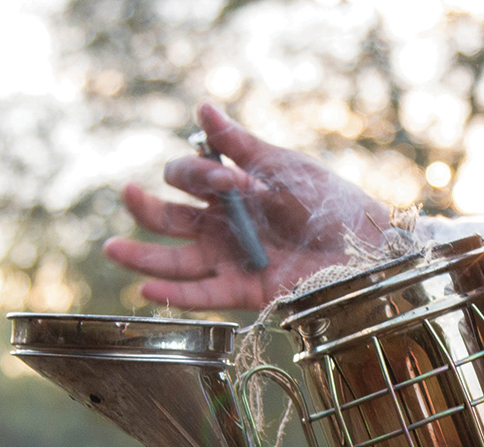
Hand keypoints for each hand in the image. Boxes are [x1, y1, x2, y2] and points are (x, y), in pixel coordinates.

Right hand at [104, 103, 389, 309]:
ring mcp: (232, 260)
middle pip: (173, 219)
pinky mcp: (245, 292)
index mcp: (231, 192)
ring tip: (113, 248)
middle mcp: (224, 226)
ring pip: (178, 261)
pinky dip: (175, 295)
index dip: (198, 173)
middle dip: (149, 209)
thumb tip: (201, 108)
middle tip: (130, 195)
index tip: (232, 177)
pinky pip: (204, 295)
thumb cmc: (328, 202)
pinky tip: (145, 291)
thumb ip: (240, 146)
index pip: (189, 177)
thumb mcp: (283, 166)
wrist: (364, 247)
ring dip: (144, 258)